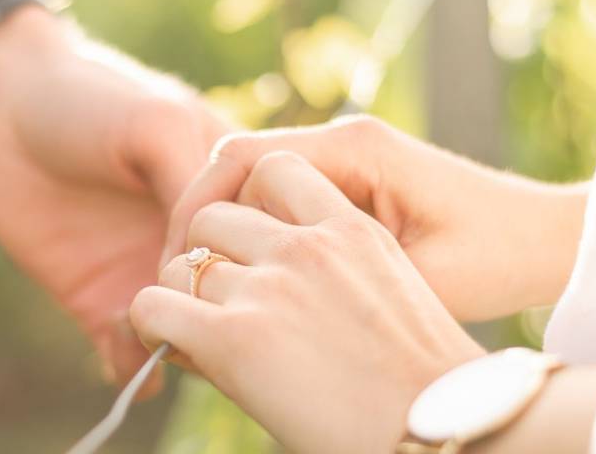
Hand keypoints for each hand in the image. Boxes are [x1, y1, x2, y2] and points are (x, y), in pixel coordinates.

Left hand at [0, 5, 228, 391]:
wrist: (2, 109)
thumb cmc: (91, 99)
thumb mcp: (159, 124)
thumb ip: (196, 187)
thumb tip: (218, 265)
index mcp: (231, 193)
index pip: (272, 247)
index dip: (259, 268)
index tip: (231, 272)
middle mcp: (198, 240)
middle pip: (233, 302)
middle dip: (222, 322)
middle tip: (198, 319)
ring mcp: (150, 273)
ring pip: (187, 337)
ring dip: (181, 349)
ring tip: (158, 337)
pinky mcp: (101, 299)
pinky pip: (128, 352)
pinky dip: (133, 367)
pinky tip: (123, 350)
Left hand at [131, 151, 483, 452]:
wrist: (445, 436)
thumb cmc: (429, 385)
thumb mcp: (394, 297)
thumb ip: (336, 270)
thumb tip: (277, 280)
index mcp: (351, 229)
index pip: (274, 169)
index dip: (247, 203)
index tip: (246, 243)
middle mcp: (307, 248)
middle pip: (214, 216)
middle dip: (206, 252)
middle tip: (213, 294)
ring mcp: (270, 289)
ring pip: (181, 263)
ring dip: (180, 292)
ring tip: (191, 325)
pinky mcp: (235, 339)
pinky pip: (154, 306)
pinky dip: (150, 323)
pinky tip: (166, 343)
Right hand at [163, 116, 586, 321]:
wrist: (546, 240)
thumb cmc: (496, 255)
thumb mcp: (412, 277)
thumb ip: (328, 282)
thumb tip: (239, 311)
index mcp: (353, 146)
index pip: (241, 158)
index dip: (196, 207)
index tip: (173, 261)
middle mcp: (343, 141)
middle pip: (238, 168)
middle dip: (201, 222)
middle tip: (177, 282)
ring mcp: (346, 161)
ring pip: (256, 188)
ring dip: (228, 233)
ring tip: (207, 289)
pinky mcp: (351, 184)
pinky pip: (284, 203)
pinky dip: (258, 238)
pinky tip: (250, 281)